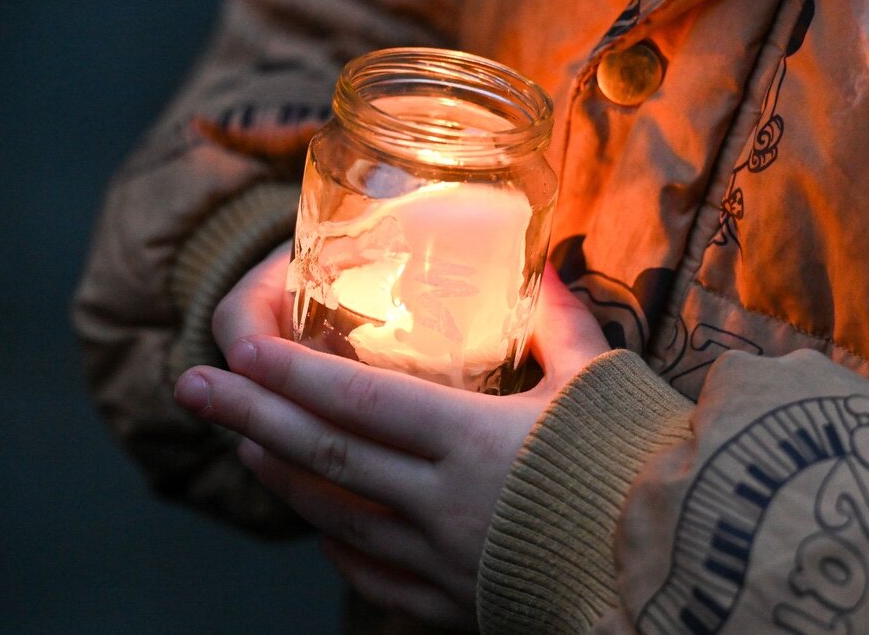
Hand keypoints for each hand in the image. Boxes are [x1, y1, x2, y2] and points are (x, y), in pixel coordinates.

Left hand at [177, 263, 608, 626]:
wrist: (678, 573)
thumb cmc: (642, 470)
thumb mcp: (605, 385)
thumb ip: (562, 324)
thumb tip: (546, 267)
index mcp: (475, 439)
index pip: (359, 401)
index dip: (292, 371)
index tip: (239, 347)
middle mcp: (440, 502)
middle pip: (322, 456)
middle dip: (248, 414)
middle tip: (190, 387)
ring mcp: (438, 561)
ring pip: (333, 515)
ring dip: (278, 473)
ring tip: (240, 439)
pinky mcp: (450, 604)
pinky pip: (370, 575)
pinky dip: (334, 541)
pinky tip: (316, 523)